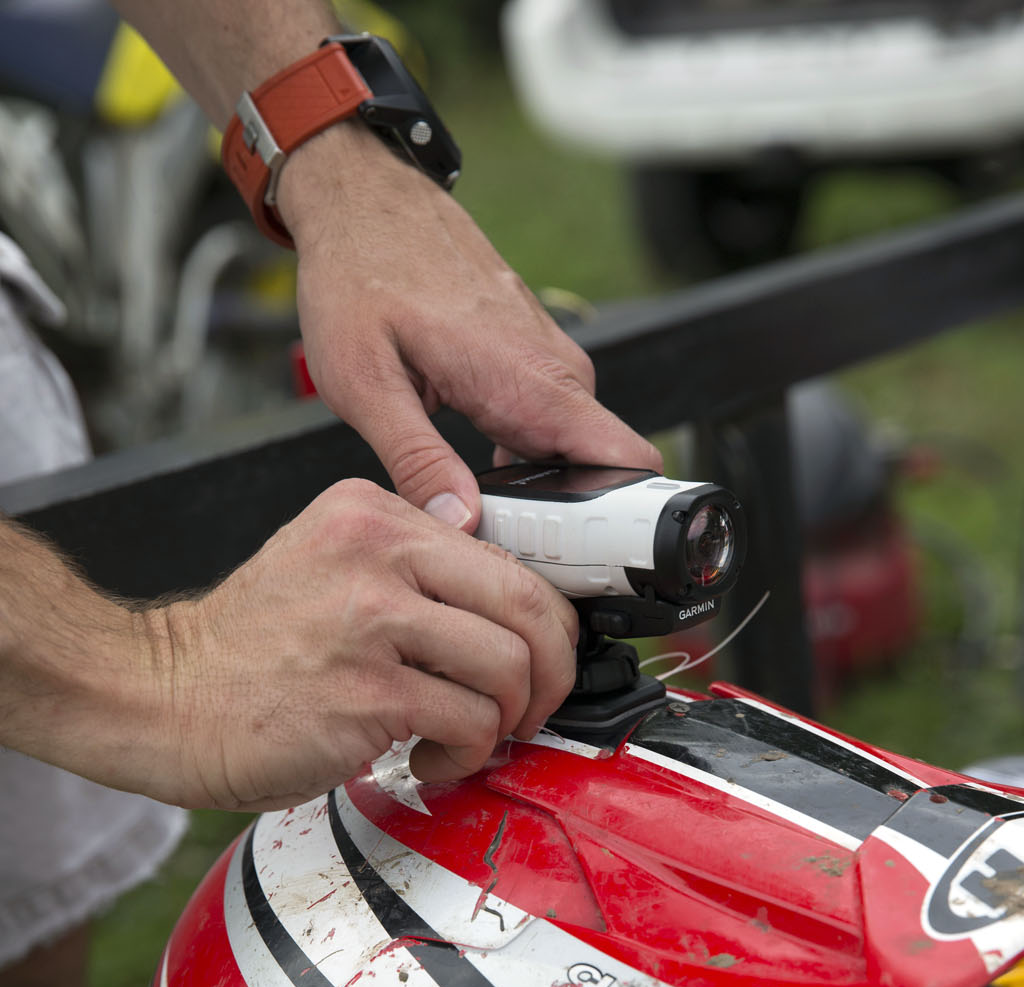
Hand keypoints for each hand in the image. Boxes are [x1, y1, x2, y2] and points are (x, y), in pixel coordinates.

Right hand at [146, 479, 577, 808]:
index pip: (506, 554)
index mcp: (372, 513)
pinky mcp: (369, 691)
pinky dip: (466, 755)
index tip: (538, 659)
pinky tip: (426, 757)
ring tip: (465, 737)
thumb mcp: (328, 571)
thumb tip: (509, 619)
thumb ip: (411, 576)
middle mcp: (377, 551)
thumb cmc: (246, 654)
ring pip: (510, 666)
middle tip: (531, 706)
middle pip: (529, 603)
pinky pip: (471, 721)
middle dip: (553, 670)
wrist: (159, 698)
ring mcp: (373, 619)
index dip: (542, 621)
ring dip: (506, 720)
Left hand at [277, 125, 661, 526]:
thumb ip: (416, 459)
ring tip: (491, 527)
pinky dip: (529, 464)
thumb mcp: (366, 381)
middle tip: (515, 562)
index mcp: (527, 379)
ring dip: (545, 496)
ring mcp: (546, 363)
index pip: (628, 459)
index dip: (624, 524)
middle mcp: (553, 371)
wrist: (362, 198)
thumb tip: (460, 522)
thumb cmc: (359, 272)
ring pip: (574, 453)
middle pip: (602, 473)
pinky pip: (551, 428)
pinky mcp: (531, 361)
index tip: (589, 564)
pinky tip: (481, 481)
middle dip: (574, 526)